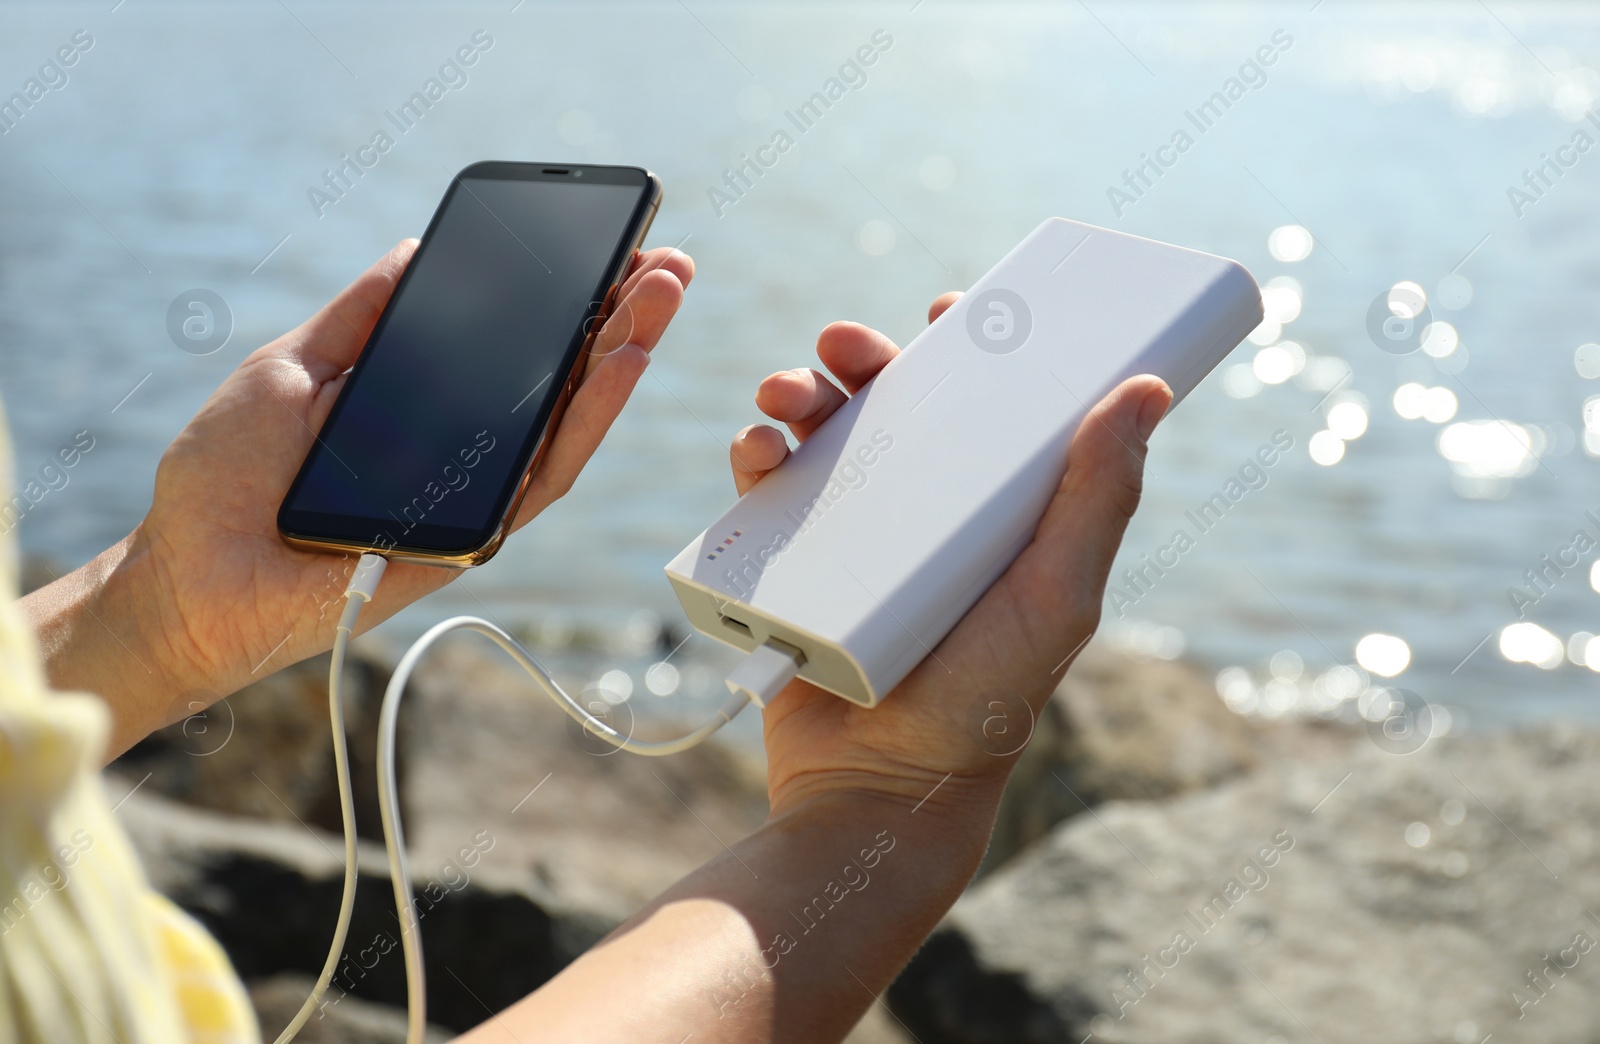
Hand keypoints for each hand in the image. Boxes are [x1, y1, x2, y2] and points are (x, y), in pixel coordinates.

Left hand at [23, 241, 692, 757]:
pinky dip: (588, 417)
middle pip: (555, 380)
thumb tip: (417, 251)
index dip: (565, 301)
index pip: (511, 350)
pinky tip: (621, 363)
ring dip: (623, 355)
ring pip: (568, 422)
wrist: (191, 577)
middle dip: (617, 316)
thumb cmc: (225, 479)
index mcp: (425, 408)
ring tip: (662, 294)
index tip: (608, 248)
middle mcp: (464, 452)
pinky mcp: (478, 537)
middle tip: (666, 261)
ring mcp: (476, 495)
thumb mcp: (289, 369)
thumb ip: (359, 318)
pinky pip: (544, 475)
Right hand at [730, 293, 1170, 822]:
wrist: (883, 791)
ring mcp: (849, 539)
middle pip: (889, 405)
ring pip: (819, 435)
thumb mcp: (1056, 596)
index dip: (968, 348)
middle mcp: (919, 513)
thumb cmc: (987, 702)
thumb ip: (1099, 499)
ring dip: (796, 394)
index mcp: (986, 509)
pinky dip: (752, 458)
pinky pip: (762, 496)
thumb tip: (1146, 390)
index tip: (955, 306)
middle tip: (846, 341)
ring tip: (784, 395)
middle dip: (863, 356)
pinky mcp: (788, 569)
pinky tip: (755, 451)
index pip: (981, 407)